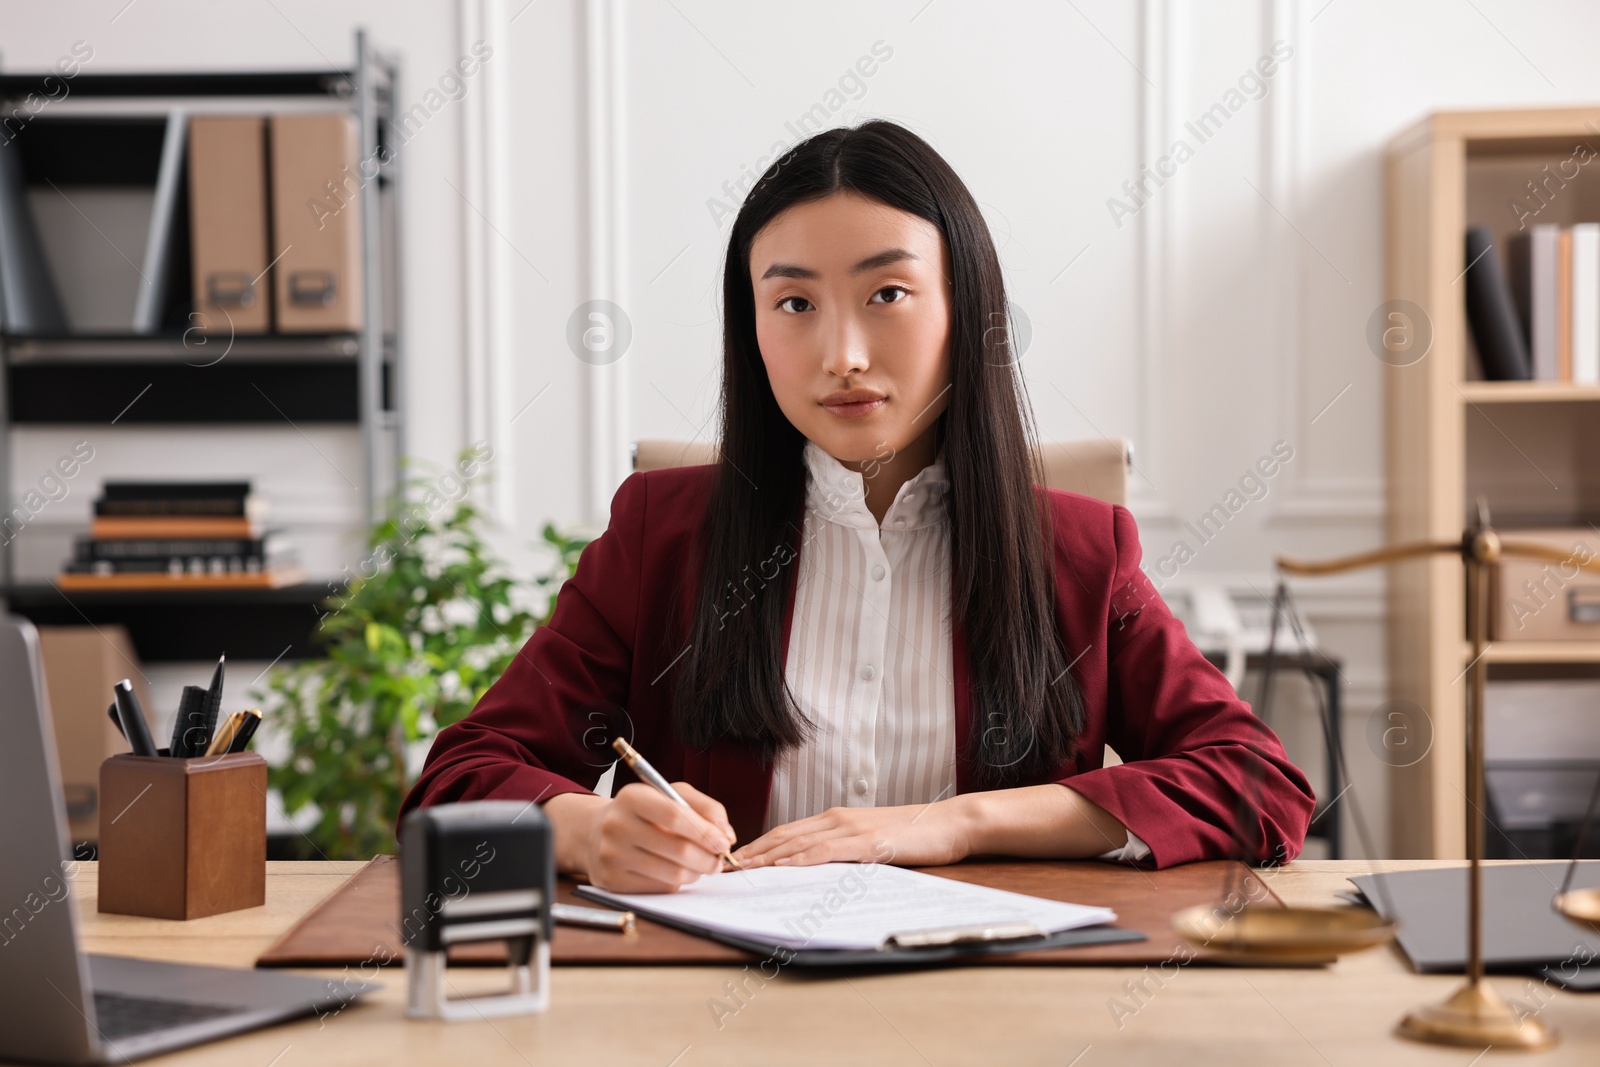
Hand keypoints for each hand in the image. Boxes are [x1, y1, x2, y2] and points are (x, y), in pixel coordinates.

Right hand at [549, 783, 736, 892]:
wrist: (597, 833)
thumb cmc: (644, 813)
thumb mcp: (672, 795)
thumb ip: (705, 808)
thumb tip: (726, 835)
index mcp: (632, 797)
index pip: (674, 815)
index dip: (704, 831)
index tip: (724, 842)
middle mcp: (617, 825)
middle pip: (677, 849)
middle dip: (708, 858)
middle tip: (719, 860)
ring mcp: (611, 855)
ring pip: (672, 873)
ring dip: (696, 872)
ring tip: (701, 866)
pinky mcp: (612, 881)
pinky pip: (659, 887)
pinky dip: (678, 882)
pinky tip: (678, 871)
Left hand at [733, 801, 972, 869]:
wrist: (951, 823)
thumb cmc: (916, 835)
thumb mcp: (873, 841)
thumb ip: (845, 850)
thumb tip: (818, 869)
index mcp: (836, 819)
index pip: (788, 831)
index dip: (758, 845)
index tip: (735, 859)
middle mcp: (837, 819)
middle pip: (784, 835)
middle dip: (752, 851)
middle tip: (723, 865)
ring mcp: (851, 829)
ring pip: (798, 842)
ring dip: (766, 856)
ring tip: (741, 868)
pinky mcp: (867, 842)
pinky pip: (825, 851)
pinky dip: (799, 859)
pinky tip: (782, 867)